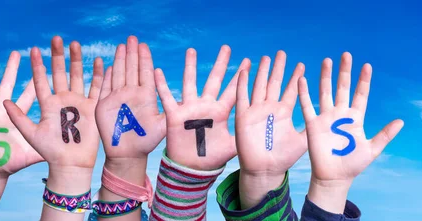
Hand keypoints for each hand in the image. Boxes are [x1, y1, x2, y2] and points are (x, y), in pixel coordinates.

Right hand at [0, 51, 41, 175]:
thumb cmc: (12, 161)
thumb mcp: (32, 153)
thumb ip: (47, 148)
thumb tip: (68, 148)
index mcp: (16, 116)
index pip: (27, 95)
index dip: (33, 80)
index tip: (41, 65)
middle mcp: (0, 111)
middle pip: (7, 86)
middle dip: (12, 70)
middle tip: (17, 52)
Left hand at [4, 36, 102, 168]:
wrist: (71, 164)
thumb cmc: (50, 152)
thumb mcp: (31, 134)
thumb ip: (19, 118)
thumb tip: (4, 102)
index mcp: (48, 105)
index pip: (41, 80)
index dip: (37, 65)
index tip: (33, 49)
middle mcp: (63, 100)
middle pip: (60, 73)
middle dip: (58, 56)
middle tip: (56, 38)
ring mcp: (78, 103)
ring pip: (78, 76)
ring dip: (77, 60)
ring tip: (75, 43)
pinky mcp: (92, 108)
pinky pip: (96, 88)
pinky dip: (98, 75)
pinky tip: (99, 61)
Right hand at [94, 36, 162, 218]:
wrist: (128, 154)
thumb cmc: (146, 142)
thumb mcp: (162, 127)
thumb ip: (169, 114)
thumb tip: (184, 104)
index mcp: (146, 96)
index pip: (145, 73)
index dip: (144, 59)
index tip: (144, 45)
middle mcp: (132, 94)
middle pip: (131, 69)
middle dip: (132, 53)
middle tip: (133, 38)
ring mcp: (118, 98)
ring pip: (119, 74)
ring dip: (120, 60)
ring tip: (122, 45)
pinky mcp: (104, 105)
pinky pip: (105, 86)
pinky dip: (106, 76)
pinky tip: (107, 64)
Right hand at [155, 45, 249, 169]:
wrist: (191, 169)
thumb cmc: (211, 158)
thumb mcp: (232, 147)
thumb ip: (244, 136)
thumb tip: (264, 134)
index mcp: (221, 112)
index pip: (233, 90)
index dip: (240, 77)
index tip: (248, 61)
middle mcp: (206, 106)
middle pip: (214, 80)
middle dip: (220, 64)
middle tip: (226, 47)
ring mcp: (190, 109)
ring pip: (190, 83)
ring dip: (190, 67)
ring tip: (191, 51)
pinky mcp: (175, 115)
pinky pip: (167, 98)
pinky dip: (161, 85)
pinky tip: (157, 71)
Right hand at [235, 51, 306, 208]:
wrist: (264, 170)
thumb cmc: (283, 158)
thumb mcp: (303, 141)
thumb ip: (313, 127)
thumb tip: (332, 120)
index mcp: (284, 112)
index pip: (291, 90)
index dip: (296, 77)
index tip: (301, 64)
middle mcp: (270, 109)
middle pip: (275, 83)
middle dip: (279, 68)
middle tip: (283, 53)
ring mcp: (256, 111)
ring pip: (259, 86)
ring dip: (262, 72)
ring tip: (266, 57)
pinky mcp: (244, 117)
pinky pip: (242, 97)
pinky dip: (242, 84)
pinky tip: (244, 71)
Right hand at [298, 52, 403, 212]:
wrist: (333, 177)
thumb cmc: (352, 165)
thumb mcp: (372, 150)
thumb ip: (385, 135)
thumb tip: (401, 121)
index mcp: (355, 119)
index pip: (360, 95)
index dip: (363, 81)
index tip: (367, 66)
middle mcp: (340, 114)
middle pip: (342, 88)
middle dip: (344, 72)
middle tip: (346, 55)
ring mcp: (326, 118)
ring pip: (325, 92)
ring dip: (325, 77)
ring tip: (326, 61)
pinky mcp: (313, 125)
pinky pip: (307, 106)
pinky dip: (304, 93)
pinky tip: (303, 79)